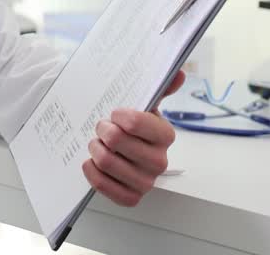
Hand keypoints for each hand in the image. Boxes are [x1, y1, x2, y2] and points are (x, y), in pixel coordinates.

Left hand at [81, 69, 185, 206]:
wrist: (121, 148)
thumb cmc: (132, 125)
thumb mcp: (145, 104)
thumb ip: (161, 88)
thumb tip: (178, 73)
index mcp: (165, 135)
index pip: (136, 123)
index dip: (118, 116)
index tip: (114, 113)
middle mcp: (160, 161)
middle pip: (117, 141)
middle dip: (102, 130)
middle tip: (102, 128)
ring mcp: (146, 181)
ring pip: (107, 163)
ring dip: (94, 149)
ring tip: (96, 144)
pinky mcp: (131, 196)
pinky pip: (106, 187)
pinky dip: (92, 173)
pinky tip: (91, 163)